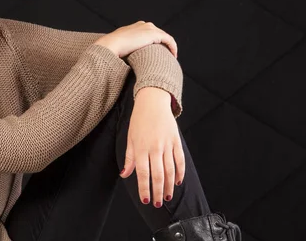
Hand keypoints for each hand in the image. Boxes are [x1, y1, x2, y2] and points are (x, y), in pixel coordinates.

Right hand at [94, 21, 177, 58]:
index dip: (155, 43)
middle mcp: (144, 25)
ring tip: (170, 57)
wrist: (112, 44)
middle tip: (165, 56)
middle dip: (163, 45)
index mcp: (136, 26)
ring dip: (169, 47)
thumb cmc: (113, 47)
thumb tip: (125, 58)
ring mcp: (150, 28)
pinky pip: (169, 40)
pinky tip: (173, 55)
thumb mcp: (121, 45)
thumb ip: (126, 48)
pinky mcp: (155, 34)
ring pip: (165, 37)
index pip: (150, 33)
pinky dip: (172, 47)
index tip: (156, 53)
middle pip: (159, 34)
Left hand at [119, 87, 185, 206]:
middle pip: (158, 175)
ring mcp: (167, 144)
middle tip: (156, 203)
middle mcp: (154, 148)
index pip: (143, 173)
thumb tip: (125, 174)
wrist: (153, 102)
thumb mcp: (130, 138)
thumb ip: (129, 158)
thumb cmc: (139, 120)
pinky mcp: (176, 140)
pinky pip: (180, 160)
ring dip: (168, 186)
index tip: (145, 199)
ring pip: (170, 170)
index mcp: (141, 148)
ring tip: (167, 197)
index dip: (144, 188)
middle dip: (157, 192)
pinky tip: (177, 182)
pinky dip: (180, 173)